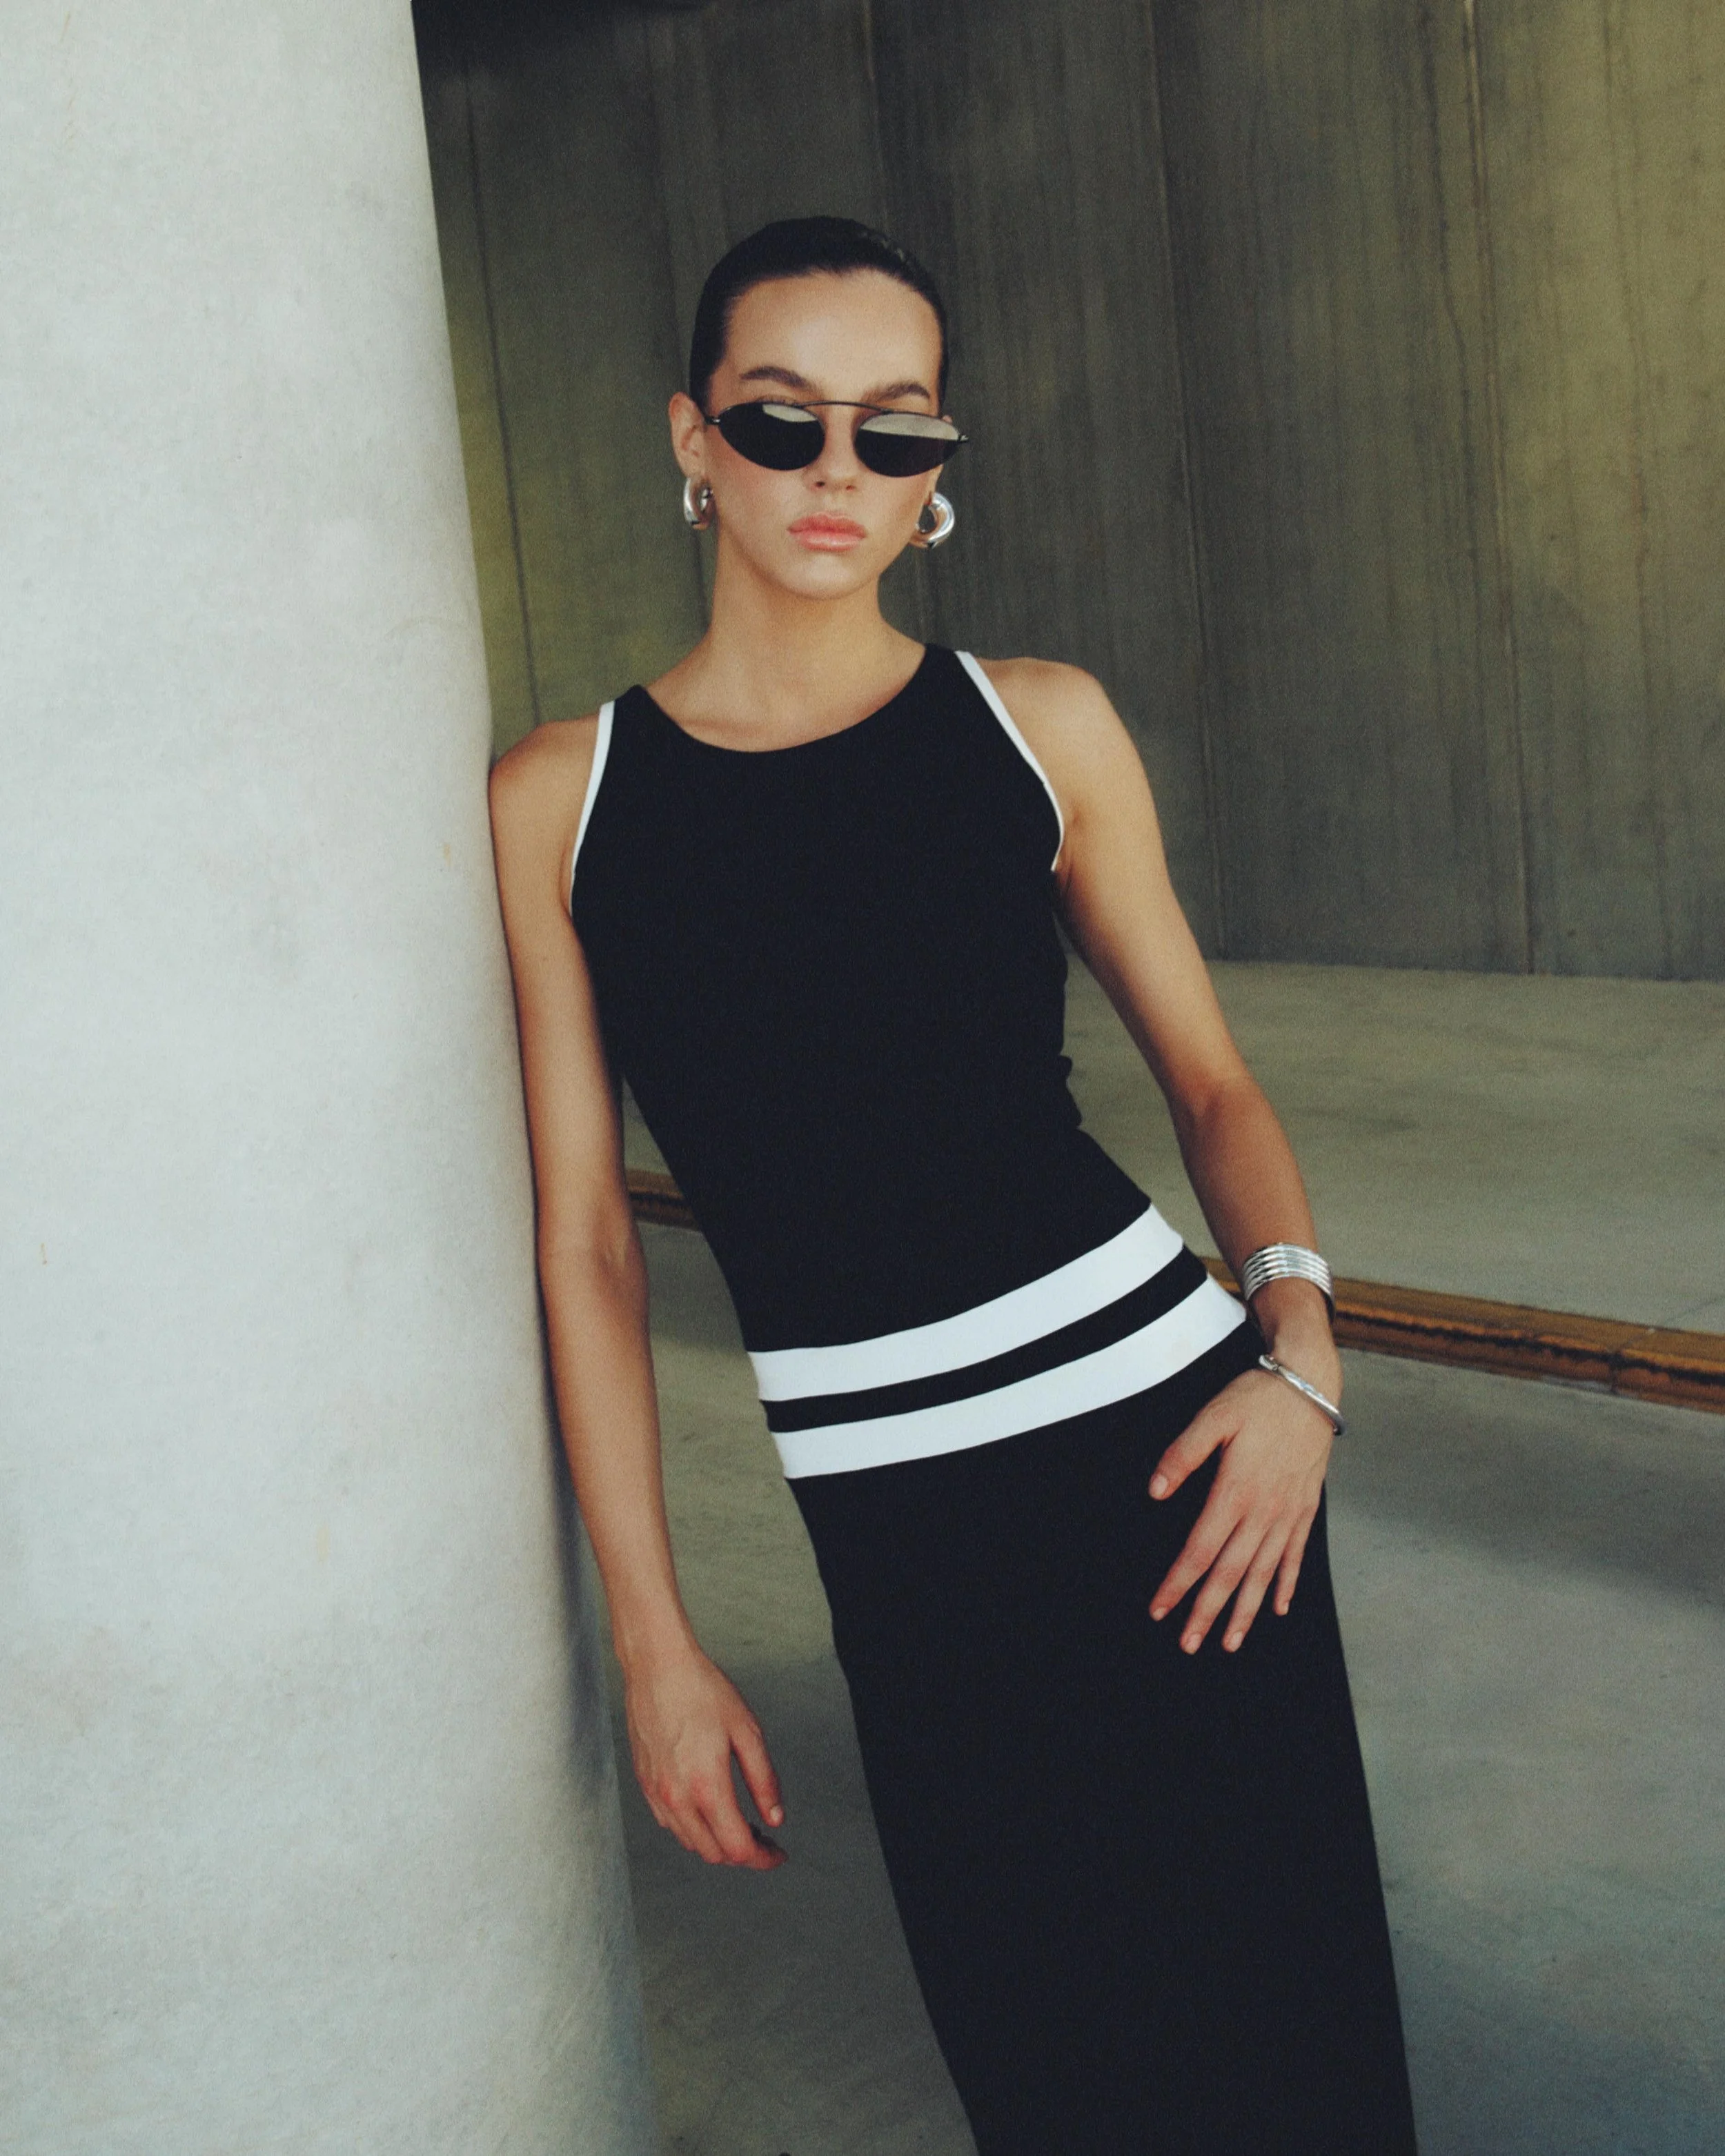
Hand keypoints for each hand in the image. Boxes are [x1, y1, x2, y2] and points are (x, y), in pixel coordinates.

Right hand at [624, 1643, 786, 1868]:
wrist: (658, 1666)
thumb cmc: (702, 1691)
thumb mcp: (747, 1732)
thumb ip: (764, 1780)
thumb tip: (775, 1818)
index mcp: (707, 1787)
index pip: (738, 1848)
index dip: (763, 1858)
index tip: (778, 1853)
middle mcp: (677, 1798)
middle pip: (714, 1854)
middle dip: (743, 1852)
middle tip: (764, 1835)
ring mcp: (657, 1794)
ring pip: (690, 1842)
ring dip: (717, 1842)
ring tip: (739, 1821)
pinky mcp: (644, 1784)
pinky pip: (670, 1824)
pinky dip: (693, 1828)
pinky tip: (708, 1807)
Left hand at [1146, 1362, 1334, 1652]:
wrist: (1310, 1387)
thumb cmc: (1257, 1399)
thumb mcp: (1212, 1416)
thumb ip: (1183, 1454)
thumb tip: (1155, 1490)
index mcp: (1235, 1491)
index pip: (1200, 1550)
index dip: (1179, 1583)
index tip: (1160, 1609)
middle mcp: (1263, 1511)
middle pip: (1230, 1573)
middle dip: (1208, 1612)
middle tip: (1189, 1645)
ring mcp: (1288, 1513)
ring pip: (1262, 1573)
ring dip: (1245, 1611)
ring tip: (1230, 1642)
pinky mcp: (1305, 1508)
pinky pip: (1295, 1556)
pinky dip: (1285, 1584)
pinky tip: (1276, 1608)